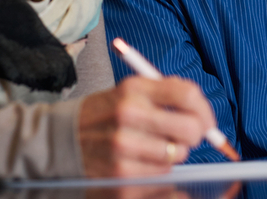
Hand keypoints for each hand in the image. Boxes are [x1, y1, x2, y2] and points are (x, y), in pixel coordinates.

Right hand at [78, 75, 216, 177]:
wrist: (61, 139)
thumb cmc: (105, 113)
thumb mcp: (130, 90)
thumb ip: (168, 93)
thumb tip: (203, 112)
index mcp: (133, 89)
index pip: (188, 95)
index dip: (205, 110)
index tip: (206, 120)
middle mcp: (128, 115)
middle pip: (189, 129)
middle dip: (195, 135)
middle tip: (187, 137)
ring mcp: (123, 148)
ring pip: (177, 156)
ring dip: (172, 154)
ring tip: (151, 147)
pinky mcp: (121, 177)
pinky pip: (162, 177)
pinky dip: (157, 171)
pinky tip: (140, 162)